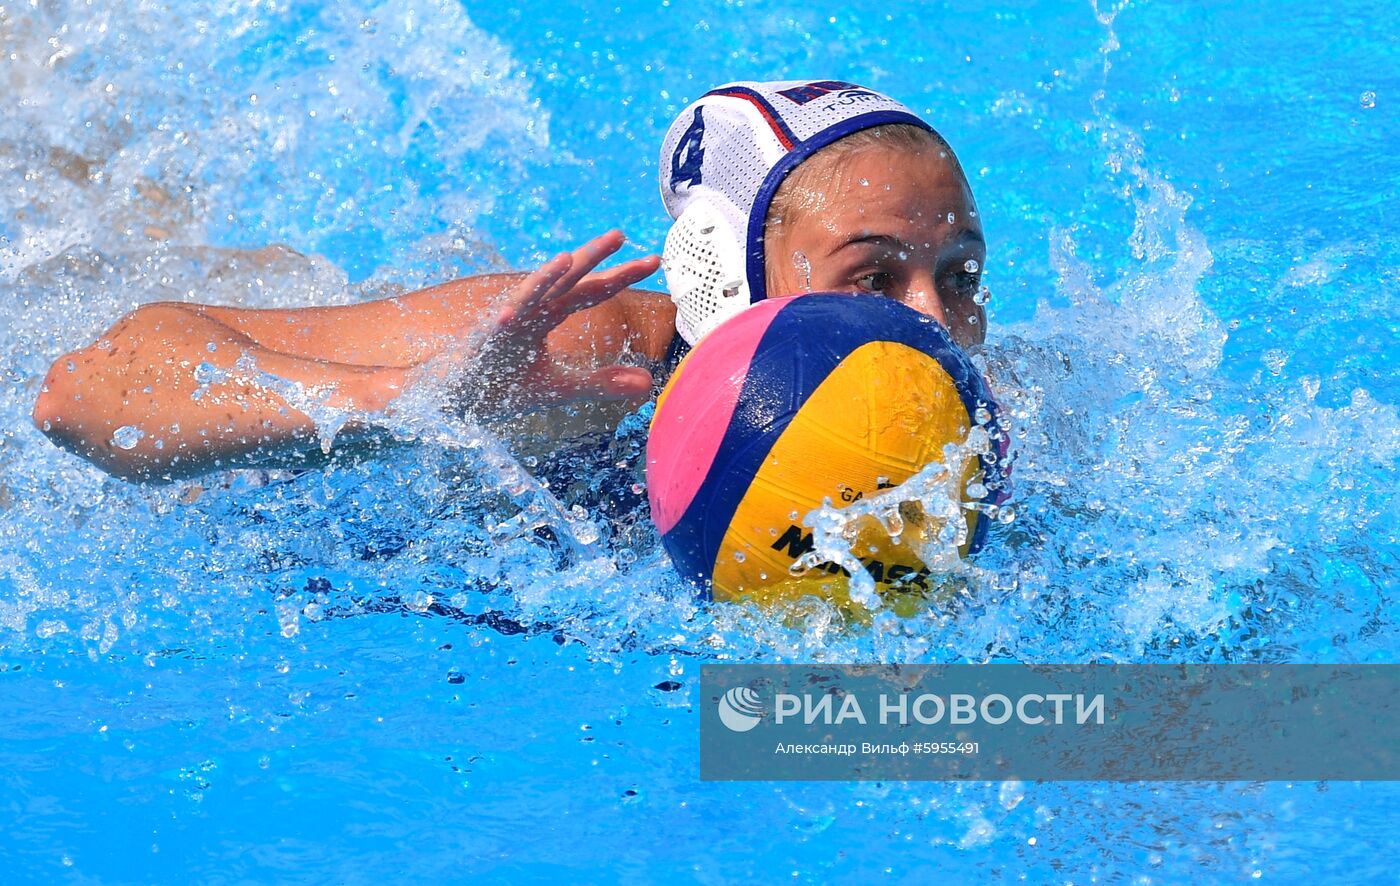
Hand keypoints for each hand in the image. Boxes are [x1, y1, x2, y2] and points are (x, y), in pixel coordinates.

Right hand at [468, 230, 660, 415]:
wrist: (455, 399)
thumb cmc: (501, 385)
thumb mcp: (560, 387)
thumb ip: (601, 382)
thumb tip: (647, 382)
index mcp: (547, 316)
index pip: (590, 291)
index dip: (620, 276)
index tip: (654, 261)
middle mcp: (529, 311)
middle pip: (566, 281)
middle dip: (592, 258)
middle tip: (621, 234)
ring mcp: (504, 322)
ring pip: (528, 295)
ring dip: (544, 277)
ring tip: (568, 257)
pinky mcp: (482, 341)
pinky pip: (492, 328)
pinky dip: (501, 320)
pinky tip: (512, 314)